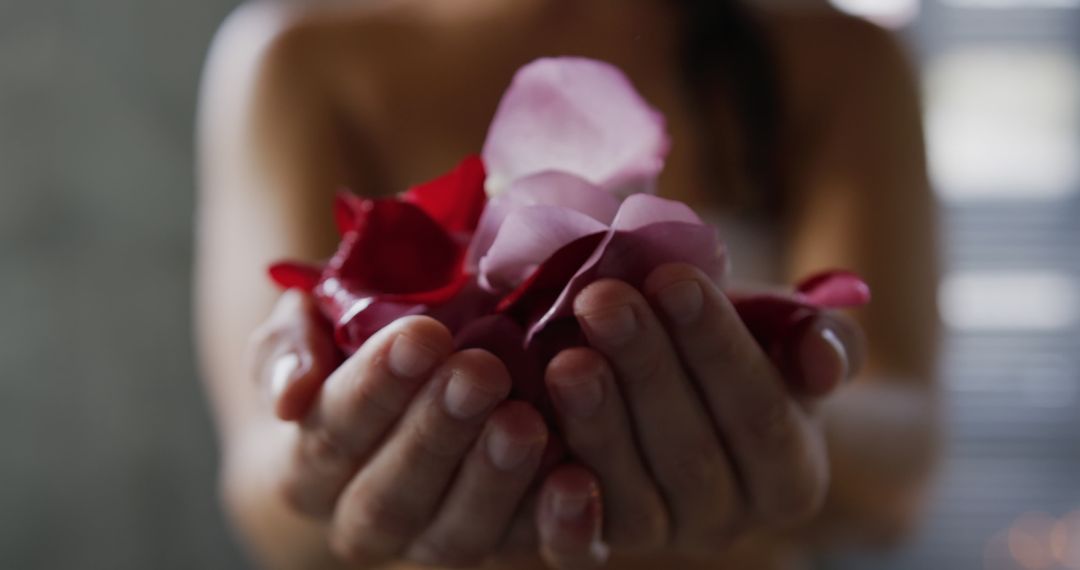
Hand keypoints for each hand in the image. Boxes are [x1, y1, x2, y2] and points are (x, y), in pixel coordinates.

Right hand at [249, 291, 549, 567]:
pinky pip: (525, 547)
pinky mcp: (501, 544)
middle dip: (437, 432)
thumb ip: (288, 347)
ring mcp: (434, 541)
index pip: (333, 432)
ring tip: (524, 420)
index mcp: (311, 467)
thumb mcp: (305, 330)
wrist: (391, 411)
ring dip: (492, 480)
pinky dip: (555, 523)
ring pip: (456, 535)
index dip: (375, 388)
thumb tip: (291, 393)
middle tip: (480, 372)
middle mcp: (365, 520)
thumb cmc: (348, 356)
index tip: (422, 335)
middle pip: (393, 495)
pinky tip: (579, 480)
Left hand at [542, 263, 863, 562]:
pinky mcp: (600, 545)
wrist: (679, 384)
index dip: (716, 346)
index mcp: (789, 475)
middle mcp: (729, 521)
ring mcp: (662, 537)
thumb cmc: (734, 346)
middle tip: (602, 300)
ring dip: (595, 422)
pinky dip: (558, 501)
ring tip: (564, 356)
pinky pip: (579, 541)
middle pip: (690, 451)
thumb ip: (818, 340)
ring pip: (631, 491)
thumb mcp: (783, 335)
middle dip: (644, 369)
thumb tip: (824, 357)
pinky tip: (532, 439)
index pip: (760, 412)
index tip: (673, 278)